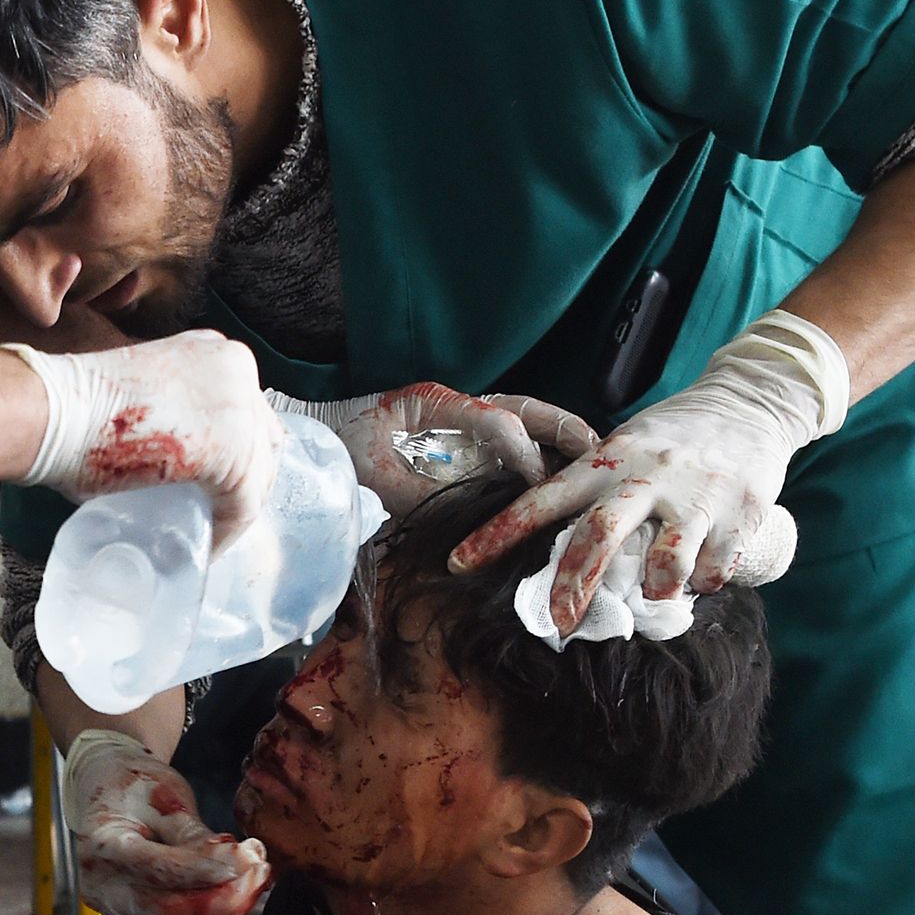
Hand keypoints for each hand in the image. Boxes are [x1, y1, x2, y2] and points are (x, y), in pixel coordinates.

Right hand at [6, 332, 278, 549]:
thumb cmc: (74, 409)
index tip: (213, 484)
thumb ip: (166, 413)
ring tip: (205, 534)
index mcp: (215, 353)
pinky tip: (205, 546)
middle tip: (213, 513)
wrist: (55, 412)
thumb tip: (166, 459)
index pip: (246, 411)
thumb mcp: (137, 395)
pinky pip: (244, 504)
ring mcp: (241, 407)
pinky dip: (226, 530)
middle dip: (242, 481)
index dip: (235, 453)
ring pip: (258, 475)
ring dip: (234, 510)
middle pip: (261, 440)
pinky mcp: (234, 450)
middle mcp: (238, 370)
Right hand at [61, 725, 268, 914]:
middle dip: (221, 897)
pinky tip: (238, 890)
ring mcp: (112, 904)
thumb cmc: (137, 786)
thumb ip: (196, 838)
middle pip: (168, 908)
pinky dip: (210, 911)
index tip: (245, 863)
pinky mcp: (130, 914)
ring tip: (255, 878)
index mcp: (101, 844)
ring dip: (223, 907)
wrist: (108, 790)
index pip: (157, 868)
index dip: (204, 870)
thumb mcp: (167, 799)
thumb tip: (240, 864)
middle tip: (260, 871)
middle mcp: (100, 883)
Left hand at [291, 383, 597, 515]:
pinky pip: (510, 443)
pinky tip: (563, 479)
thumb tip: (467, 512)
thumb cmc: (341, 458)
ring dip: (559, 439)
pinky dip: (540, 456)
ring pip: (524, 421)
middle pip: (521, 409)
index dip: (521, 452)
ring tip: (595, 460)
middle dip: (561, 427)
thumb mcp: (374, 475)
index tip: (541, 482)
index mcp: (433, 402)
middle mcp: (454, 407)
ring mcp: (462, 422)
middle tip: (597, 448)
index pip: (493, 420)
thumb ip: (416, 491)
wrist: (317, 457)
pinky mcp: (463, 442)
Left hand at [450, 310, 845, 629]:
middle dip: (573, 585)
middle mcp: (646, 475)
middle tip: (559, 622)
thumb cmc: (674, 435)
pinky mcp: (741, 510)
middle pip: (599, 535)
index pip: (542, 498)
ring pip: (666, 560)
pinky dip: (704, 583)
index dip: (498, 533)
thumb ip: (596, 492)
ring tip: (653, 596)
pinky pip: (714, 567)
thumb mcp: (626, 446)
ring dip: (655, 590)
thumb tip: (559, 551)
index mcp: (608, 459)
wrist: (751, 401)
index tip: (458, 563)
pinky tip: (702, 577)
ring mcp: (695, 493)